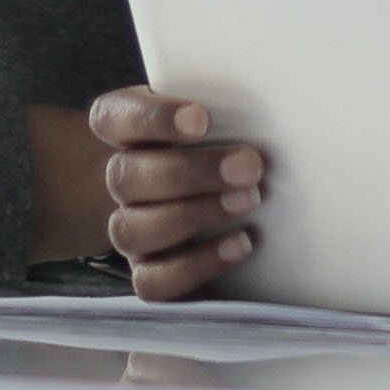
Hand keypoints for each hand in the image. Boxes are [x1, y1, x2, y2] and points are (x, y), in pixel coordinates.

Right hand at [86, 87, 267, 298]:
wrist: (224, 201)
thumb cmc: (227, 146)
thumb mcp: (225, 120)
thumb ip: (228, 109)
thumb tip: (277, 108)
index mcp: (128, 132)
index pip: (112, 118)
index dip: (152, 118)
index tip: (202, 118)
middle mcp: (123, 182)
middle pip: (126, 177)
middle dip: (190, 173)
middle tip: (248, 166)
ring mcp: (131, 230)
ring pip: (133, 230)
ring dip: (193, 216)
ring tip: (248, 202)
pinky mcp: (149, 273)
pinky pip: (153, 281)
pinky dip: (197, 265)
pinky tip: (240, 244)